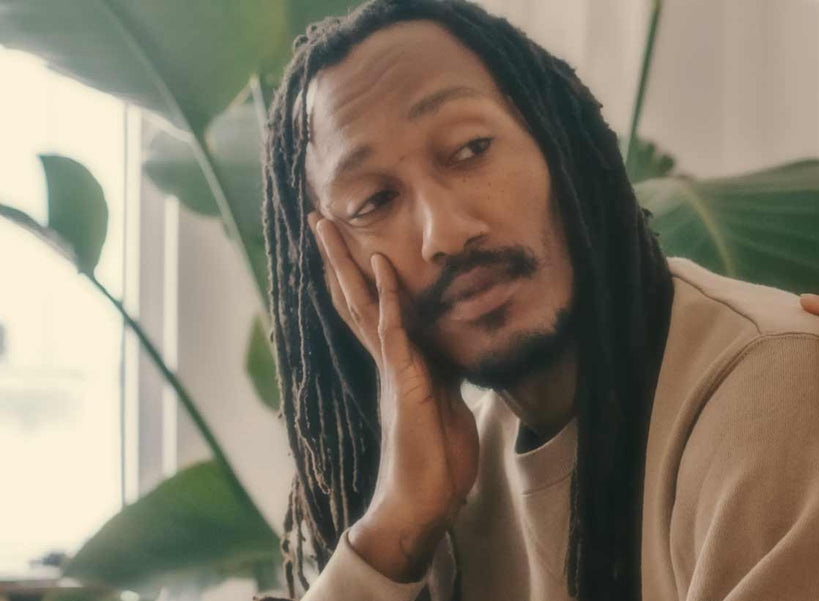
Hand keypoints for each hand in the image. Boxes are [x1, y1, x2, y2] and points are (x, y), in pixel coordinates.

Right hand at [309, 215, 479, 581]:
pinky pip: (396, 336)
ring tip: (330, 229)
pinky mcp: (407, 387)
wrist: (425, 504)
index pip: (373, 311)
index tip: (345, 241)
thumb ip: (442, 374)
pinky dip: (390, 302)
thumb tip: (448, 353)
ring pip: (365, 309)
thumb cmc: (437, 461)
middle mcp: (388, 363)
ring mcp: (393, 373)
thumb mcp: (447, 404)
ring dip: (349, 267)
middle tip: (317, 219)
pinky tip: (381, 271)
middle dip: (338, 259)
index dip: (360, 277)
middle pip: (356, 300)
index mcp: (398, 366)